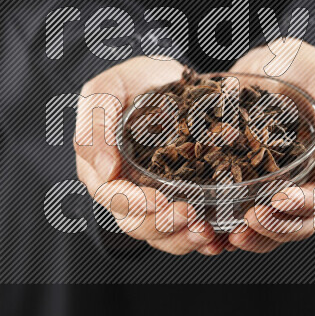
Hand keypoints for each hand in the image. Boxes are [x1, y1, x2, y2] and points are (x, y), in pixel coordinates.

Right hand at [74, 57, 222, 254]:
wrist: (169, 78)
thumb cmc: (132, 82)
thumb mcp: (106, 90)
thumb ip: (97, 125)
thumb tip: (107, 172)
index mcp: (101, 168)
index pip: (112, 197)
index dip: (134, 204)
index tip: (160, 200)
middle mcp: (125, 189)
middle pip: (136, 224)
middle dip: (163, 224)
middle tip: (191, 214)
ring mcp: (153, 197)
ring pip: (161, 234)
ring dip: (183, 237)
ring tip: (207, 229)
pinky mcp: (180, 200)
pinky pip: (185, 229)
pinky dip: (200, 235)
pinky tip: (218, 235)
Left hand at [226, 39, 314, 252]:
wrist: (274, 60)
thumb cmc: (308, 69)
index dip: (304, 205)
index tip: (280, 199)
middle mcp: (307, 182)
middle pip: (299, 223)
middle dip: (275, 227)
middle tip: (249, 220)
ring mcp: (279, 186)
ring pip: (272, 226)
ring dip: (254, 236)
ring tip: (229, 234)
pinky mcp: (251, 182)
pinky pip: (243, 212)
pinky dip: (230, 225)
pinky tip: (212, 229)